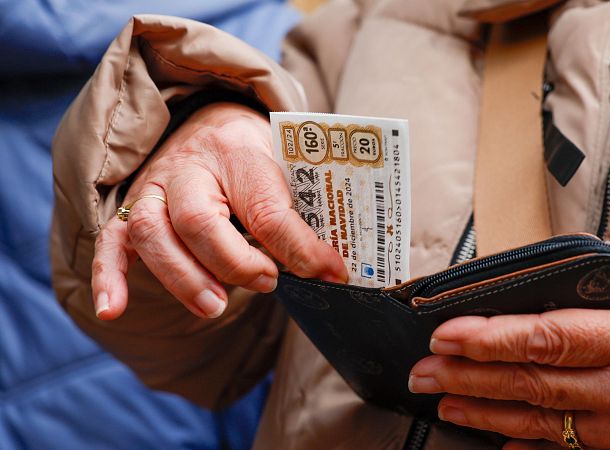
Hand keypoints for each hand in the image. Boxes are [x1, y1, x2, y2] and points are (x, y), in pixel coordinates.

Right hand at [91, 102, 347, 319]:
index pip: (265, 205)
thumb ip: (301, 211)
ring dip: (184, 277)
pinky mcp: (132, 209)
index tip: (330, 272)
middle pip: (198, 219)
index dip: (298, 247)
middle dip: (234, 262)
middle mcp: (189, 166)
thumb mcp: (288, 166)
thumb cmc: (257, 154)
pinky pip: (111, 242)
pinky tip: (113, 312)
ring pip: (152, 232)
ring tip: (216, 307)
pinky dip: (109, 278)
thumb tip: (330, 270)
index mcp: (239, 150)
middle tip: (268, 282)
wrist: (214, 121)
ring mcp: (154, 187)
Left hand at [408, 261, 609, 449]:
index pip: (546, 337)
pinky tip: (500, 446)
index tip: (446, 332)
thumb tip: (598, 266)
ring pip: (540, 422)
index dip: (490, 337)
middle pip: (530, 381)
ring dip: (486, 412)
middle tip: (423, 372)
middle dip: (468, 376)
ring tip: (445, 403)